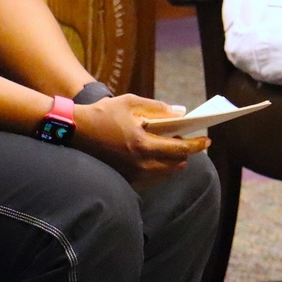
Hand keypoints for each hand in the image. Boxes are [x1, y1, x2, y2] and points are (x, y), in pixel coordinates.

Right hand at [72, 95, 209, 188]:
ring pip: (166, 173)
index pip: (181, 149)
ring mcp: (133, 174)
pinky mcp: (126, 179)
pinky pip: (152, 177)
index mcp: (144, 144)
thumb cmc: (102, 113)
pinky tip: (154, 156)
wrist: (74, 130)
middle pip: (177, 164)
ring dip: (172, 161)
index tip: (207, 141)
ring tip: (168, 147)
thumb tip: (181, 113)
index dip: (197, 145)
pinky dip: (159, 168)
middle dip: (184, 153)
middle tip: (182, 140)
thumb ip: (157, 107)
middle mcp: (141, 163)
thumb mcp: (130, 102)